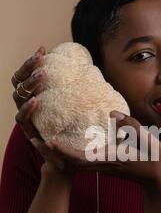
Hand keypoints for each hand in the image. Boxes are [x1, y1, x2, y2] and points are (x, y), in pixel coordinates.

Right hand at [11, 47, 72, 174]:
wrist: (68, 163)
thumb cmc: (75, 135)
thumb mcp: (80, 112)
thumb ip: (82, 94)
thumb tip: (92, 70)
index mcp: (37, 99)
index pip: (28, 76)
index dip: (32, 62)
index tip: (43, 49)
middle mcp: (28, 108)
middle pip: (19, 82)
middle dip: (28, 67)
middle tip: (40, 59)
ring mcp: (27, 121)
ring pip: (18, 97)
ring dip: (29, 84)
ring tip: (41, 75)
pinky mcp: (29, 134)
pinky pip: (22, 121)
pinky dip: (27, 110)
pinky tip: (35, 101)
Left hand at [46, 111, 160, 191]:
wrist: (159, 181)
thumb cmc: (155, 161)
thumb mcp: (147, 140)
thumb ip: (130, 125)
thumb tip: (112, 112)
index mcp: (111, 159)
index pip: (82, 157)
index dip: (65, 151)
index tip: (51, 142)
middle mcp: (103, 165)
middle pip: (72, 163)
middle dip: (54, 154)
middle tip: (37, 141)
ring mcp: (103, 168)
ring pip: (75, 164)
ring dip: (60, 156)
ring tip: (46, 143)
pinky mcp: (105, 166)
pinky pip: (82, 163)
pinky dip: (70, 156)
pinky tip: (65, 147)